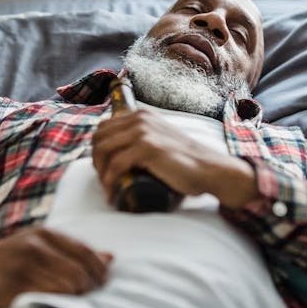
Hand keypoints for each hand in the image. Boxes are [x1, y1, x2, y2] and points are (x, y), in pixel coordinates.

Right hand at [0, 227, 112, 307]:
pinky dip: (55, 305)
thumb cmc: (14, 255)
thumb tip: (110, 258)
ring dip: (73, 299)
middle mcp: (36, 247)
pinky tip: (55, 304)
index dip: (99, 271)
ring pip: (65, 289)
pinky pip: (45, 300)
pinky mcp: (13, 288)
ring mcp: (23, 268)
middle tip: (86, 297)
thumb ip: (75, 251)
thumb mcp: (43, 244)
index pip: (86, 253)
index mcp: (46, 234)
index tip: (101, 284)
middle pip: (78, 274)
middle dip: (87, 289)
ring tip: (71, 301)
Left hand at [91, 109, 258, 207]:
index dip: (97, 149)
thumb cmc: (185, 161)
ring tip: (108, 187)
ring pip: (104, 151)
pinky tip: (112, 193)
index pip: (104, 128)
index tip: (103, 167)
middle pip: (99, 138)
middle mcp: (140, 119)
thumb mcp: (160, 139)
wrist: (210, 169)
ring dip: (101, 172)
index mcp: (141, 115)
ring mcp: (143, 132)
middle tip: (104, 180)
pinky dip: (110, 181)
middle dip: (96, 161)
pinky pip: (116, 165)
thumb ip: (144, 138)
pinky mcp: (148, 148)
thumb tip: (121, 152)